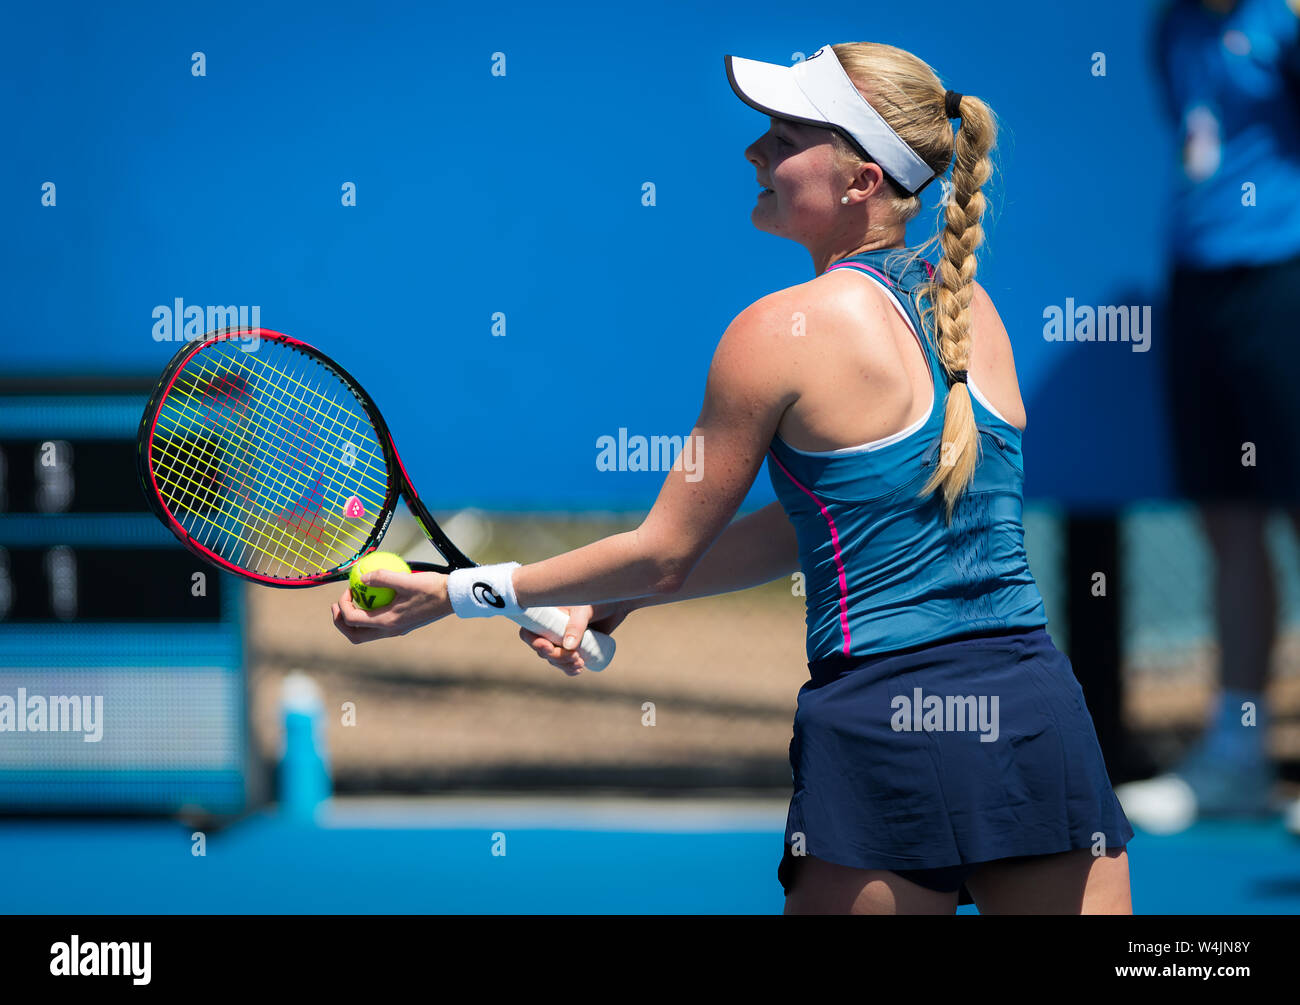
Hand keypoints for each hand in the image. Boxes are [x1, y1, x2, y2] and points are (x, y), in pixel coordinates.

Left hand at [331, 569, 450, 643]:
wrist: (454, 597)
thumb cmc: (432, 587)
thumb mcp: (406, 578)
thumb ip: (382, 577)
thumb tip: (361, 577)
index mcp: (388, 622)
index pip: (353, 619)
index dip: (342, 606)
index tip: (347, 589)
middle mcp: (390, 630)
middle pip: (355, 636)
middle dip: (340, 623)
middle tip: (336, 605)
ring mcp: (396, 630)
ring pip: (365, 634)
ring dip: (353, 622)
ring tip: (351, 602)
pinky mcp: (402, 625)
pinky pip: (377, 626)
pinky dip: (367, 617)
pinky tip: (372, 599)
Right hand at [519, 602, 631, 675]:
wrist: (615, 603)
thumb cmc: (596, 600)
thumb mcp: (583, 610)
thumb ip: (576, 625)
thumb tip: (568, 648)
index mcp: (545, 615)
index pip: (529, 633)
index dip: (534, 643)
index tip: (548, 647)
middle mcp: (550, 629)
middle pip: (543, 650)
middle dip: (556, 657)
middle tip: (574, 656)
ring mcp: (562, 639)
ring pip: (555, 659)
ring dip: (564, 665)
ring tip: (580, 662)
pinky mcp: (574, 647)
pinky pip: (566, 663)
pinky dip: (570, 669)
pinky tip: (578, 669)